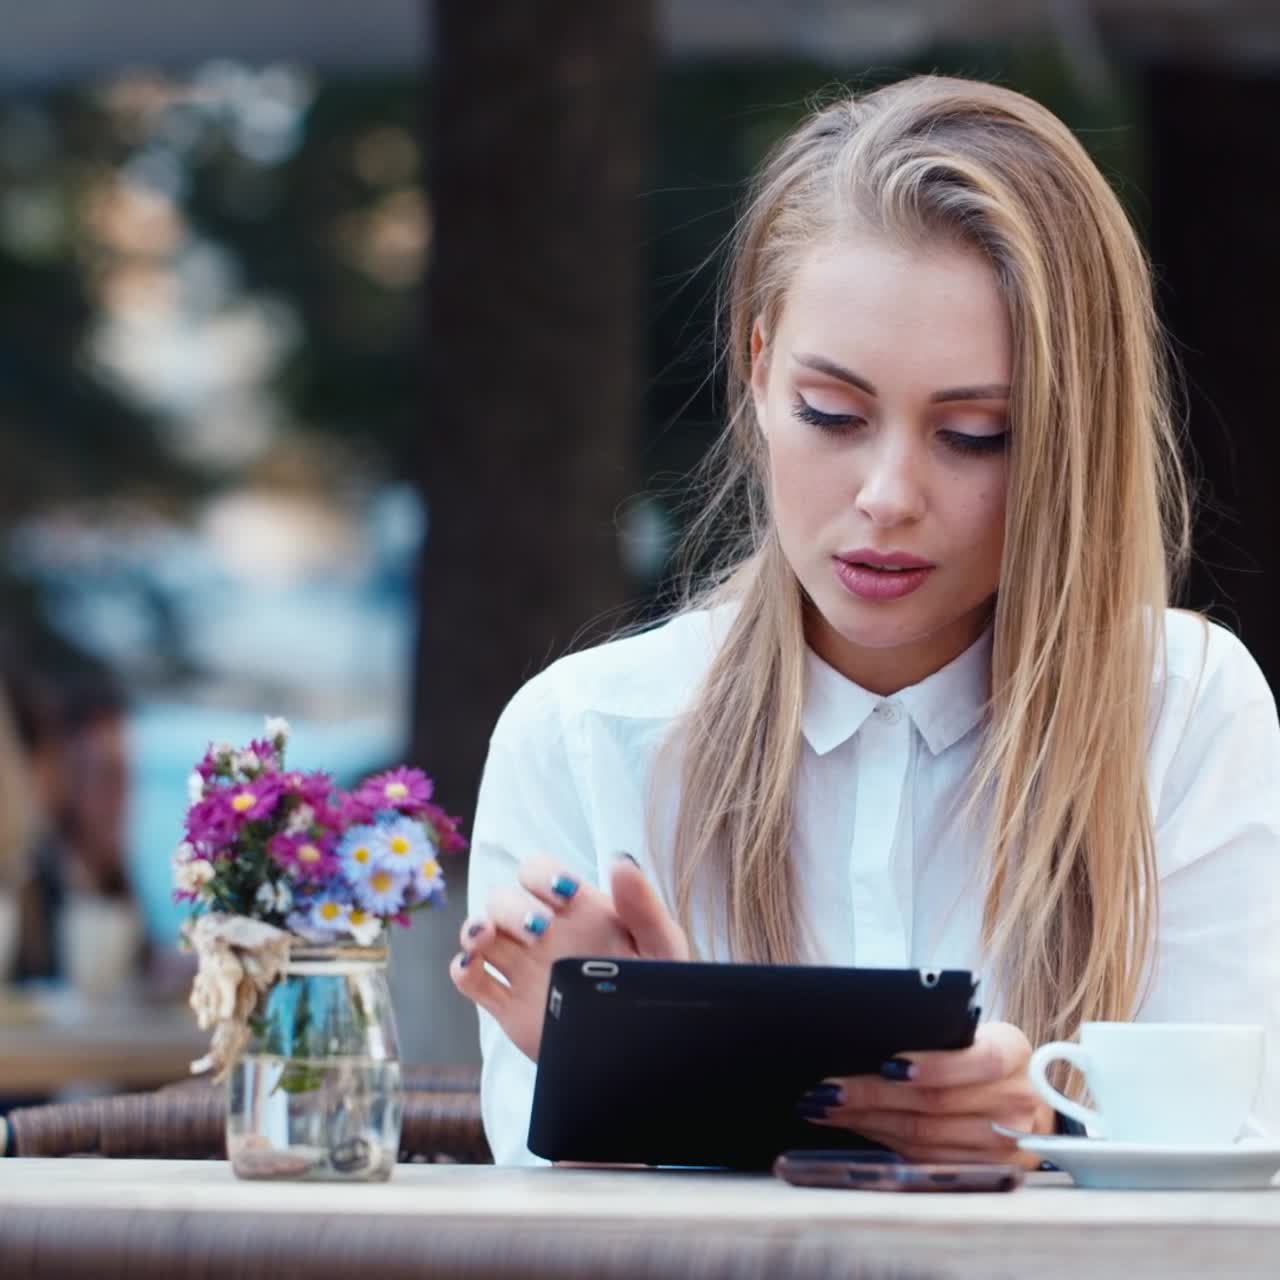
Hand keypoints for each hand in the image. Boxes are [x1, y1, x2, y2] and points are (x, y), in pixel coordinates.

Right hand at [449, 853, 688, 1061]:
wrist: (644, 1044)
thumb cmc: (655, 985)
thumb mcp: (660, 945)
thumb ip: (643, 906)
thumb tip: (620, 861)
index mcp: (576, 909)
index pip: (540, 872)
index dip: (542, 874)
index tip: (563, 892)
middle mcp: (544, 933)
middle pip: (503, 900)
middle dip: (512, 907)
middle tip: (539, 930)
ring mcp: (523, 968)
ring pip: (480, 935)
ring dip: (473, 929)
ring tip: (484, 938)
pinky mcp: (509, 1006)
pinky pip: (471, 980)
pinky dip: (462, 969)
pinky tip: (471, 966)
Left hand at [800, 1022, 1053, 1167]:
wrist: (1027, 1097)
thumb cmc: (981, 1052)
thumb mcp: (973, 1031)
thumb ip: (936, 1031)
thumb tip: (869, 1033)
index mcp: (1014, 1053)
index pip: (977, 1062)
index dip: (932, 1065)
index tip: (886, 1064)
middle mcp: (1016, 1101)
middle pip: (937, 1104)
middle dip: (873, 1095)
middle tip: (828, 1089)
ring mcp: (1006, 1143)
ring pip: (924, 1136)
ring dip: (868, 1121)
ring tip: (826, 1107)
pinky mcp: (985, 1171)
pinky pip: (924, 1158)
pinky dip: (883, 1140)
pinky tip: (854, 1125)